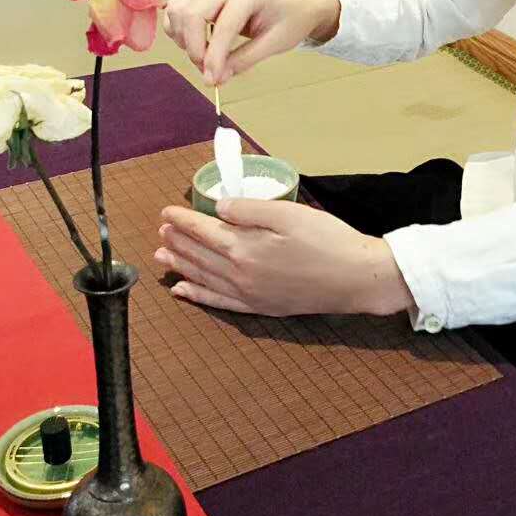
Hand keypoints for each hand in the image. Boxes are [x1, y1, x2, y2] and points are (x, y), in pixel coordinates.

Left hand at [154, 197, 414, 317]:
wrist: (355, 278)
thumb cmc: (327, 239)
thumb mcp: (289, 213)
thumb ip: (250, 210)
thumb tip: (218, 208)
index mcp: (246, 248)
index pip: (204, 231)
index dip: (183, 220)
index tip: (166, 211)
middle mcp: (241, 275)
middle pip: (200, 255)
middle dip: (177, 241)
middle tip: (160, 231)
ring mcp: (249, 295)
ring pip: (204, 278)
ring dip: (181, 267)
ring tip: (161, 258)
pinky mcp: (260, 307)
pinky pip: (219, 303)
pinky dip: (199, 296)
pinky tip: (184, 292)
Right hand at [163, 0, 330, 86]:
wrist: (296, 5)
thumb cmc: (290, 21)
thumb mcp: (275, 44)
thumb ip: (244, 60)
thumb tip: (215, 78)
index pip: (223, 24)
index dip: (214, 55)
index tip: (212, 80)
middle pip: (192, 14)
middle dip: (195, 48)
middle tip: (208, 72)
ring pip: (180, 11)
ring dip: (184, 40)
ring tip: (205, 58)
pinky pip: (178, 10)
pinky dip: (178, 31)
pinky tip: (196, 44)